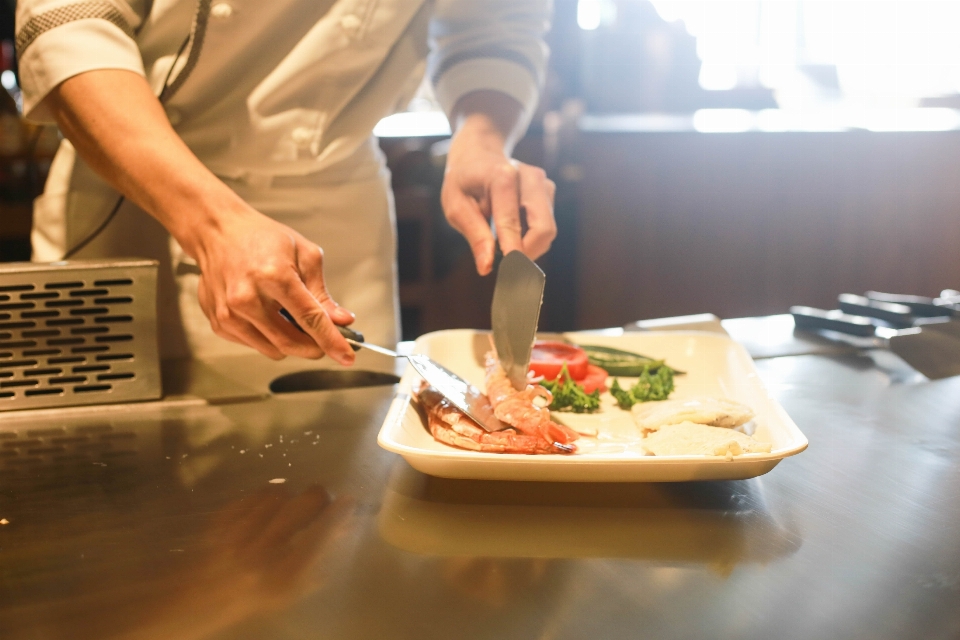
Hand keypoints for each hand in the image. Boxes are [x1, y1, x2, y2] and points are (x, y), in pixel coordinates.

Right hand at [189, 203, 356, 362]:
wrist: (218, 232)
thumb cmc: (262, 238)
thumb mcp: (304, 255)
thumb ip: (322, 293)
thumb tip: (341, 321)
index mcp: (273, 276)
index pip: (309, 319)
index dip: (332, 341)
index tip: (347, 356)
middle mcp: (247, 298)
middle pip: (291, 342)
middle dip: (315, 347)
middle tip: (326, 339)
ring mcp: (229, 313)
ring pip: (274, 350)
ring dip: (292, 343)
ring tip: (291, 316)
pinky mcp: (219, 323)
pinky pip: (255, 345)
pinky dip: (269, 337)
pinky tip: (268, 314)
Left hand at [442, 96, 556, 275]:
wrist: (479, 153)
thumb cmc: (464, 181)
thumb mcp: (456, 206)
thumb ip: (474, 235)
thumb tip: (487, 267)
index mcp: (503, 177)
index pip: (512, 222)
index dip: (514, 252)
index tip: (512, 276)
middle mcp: (530, 178)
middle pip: (543, 229)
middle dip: (528, 255)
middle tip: (506, 268)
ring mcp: (543, 184)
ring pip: (547, 231)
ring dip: (528, 247)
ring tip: (502, 244)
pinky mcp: (549, 192)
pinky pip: (545, 226)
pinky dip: (530, 238)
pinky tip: (511, 232)